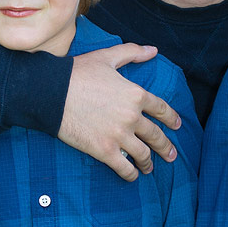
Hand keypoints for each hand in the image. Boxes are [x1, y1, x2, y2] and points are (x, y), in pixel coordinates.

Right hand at [58, 43, 181, 180]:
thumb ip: (132, 52)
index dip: (172, 119)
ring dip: (149, 163)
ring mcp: (119, 135)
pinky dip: (131, 174)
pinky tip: (132, 176)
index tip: (177, 126)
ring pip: (143, 154)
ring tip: (150, 168)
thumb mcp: (107, 57)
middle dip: (166, 147)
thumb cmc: (77, 72)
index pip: (161, 109)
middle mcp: (132, 117)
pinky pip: (124, 168)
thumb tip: (152, 50)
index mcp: (136, 94)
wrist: (51, 93)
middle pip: (156, 136)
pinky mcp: (104, 150)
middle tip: (172, 155)